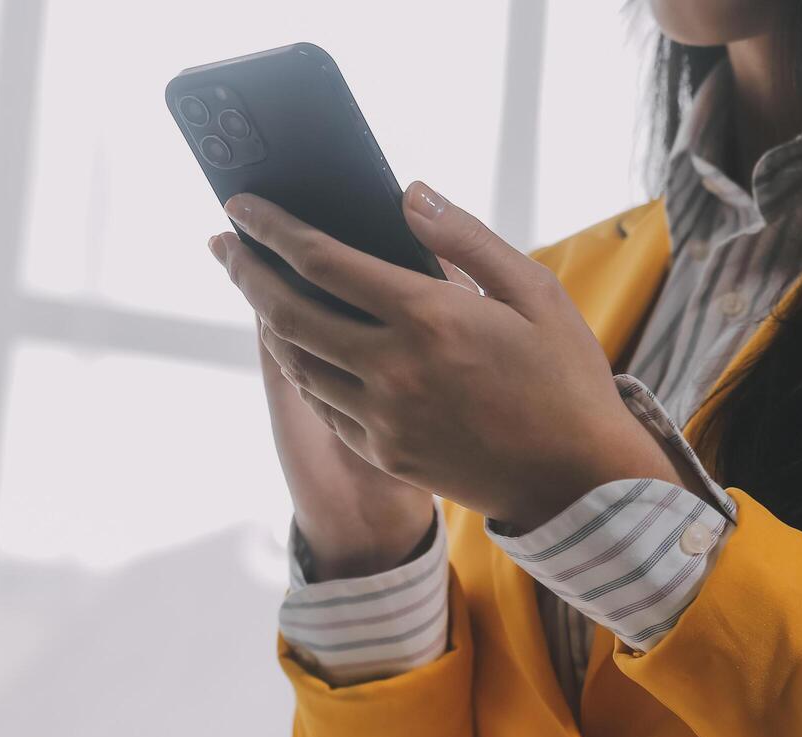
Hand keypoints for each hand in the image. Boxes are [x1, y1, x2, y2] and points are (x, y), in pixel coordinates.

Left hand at [209, 181, 683, 531]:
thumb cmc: (565, 376)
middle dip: (245, 272)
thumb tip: (406, 193)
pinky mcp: (385, 454)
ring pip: (298, 363)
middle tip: (222, 245)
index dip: (272, 229)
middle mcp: (394, 369)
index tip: (240, 206)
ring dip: (269, 323)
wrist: (579, 478)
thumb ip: (466, 238)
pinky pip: (324, 405)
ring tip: (260, 292)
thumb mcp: (535, 292)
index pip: (322, 261)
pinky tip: (305, 349)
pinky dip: (305, 370)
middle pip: (288, 313)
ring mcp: (384, 419)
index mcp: (430, 317)